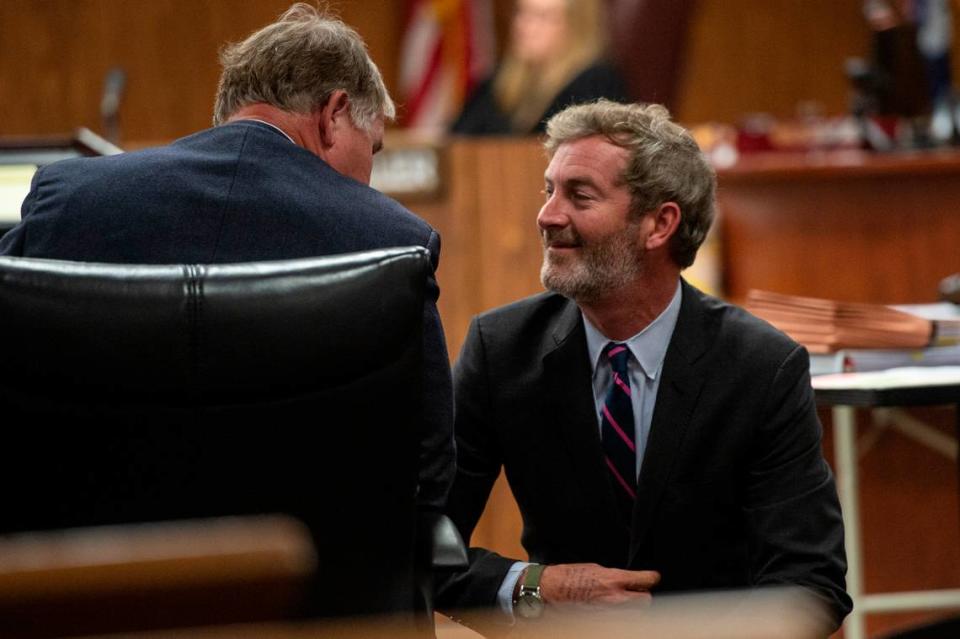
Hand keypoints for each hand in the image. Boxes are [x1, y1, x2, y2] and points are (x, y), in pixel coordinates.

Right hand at [539, 563, 660, 608]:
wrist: (551, 590)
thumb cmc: (570, 576)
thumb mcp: (596, 568)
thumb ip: (616, 576)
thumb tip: (629, 580)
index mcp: (613, 580)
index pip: (645, 580)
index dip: (651, 578)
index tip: (653, 577)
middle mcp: (614, 598)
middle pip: (646, 601)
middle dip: (643, 596)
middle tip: (638, 591)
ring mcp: (609, 613)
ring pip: (635, 614)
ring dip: (633, 607)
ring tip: (625, 600)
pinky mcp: (602, 622)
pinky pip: (620, 620)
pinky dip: (621, 615)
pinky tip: (614, 608)